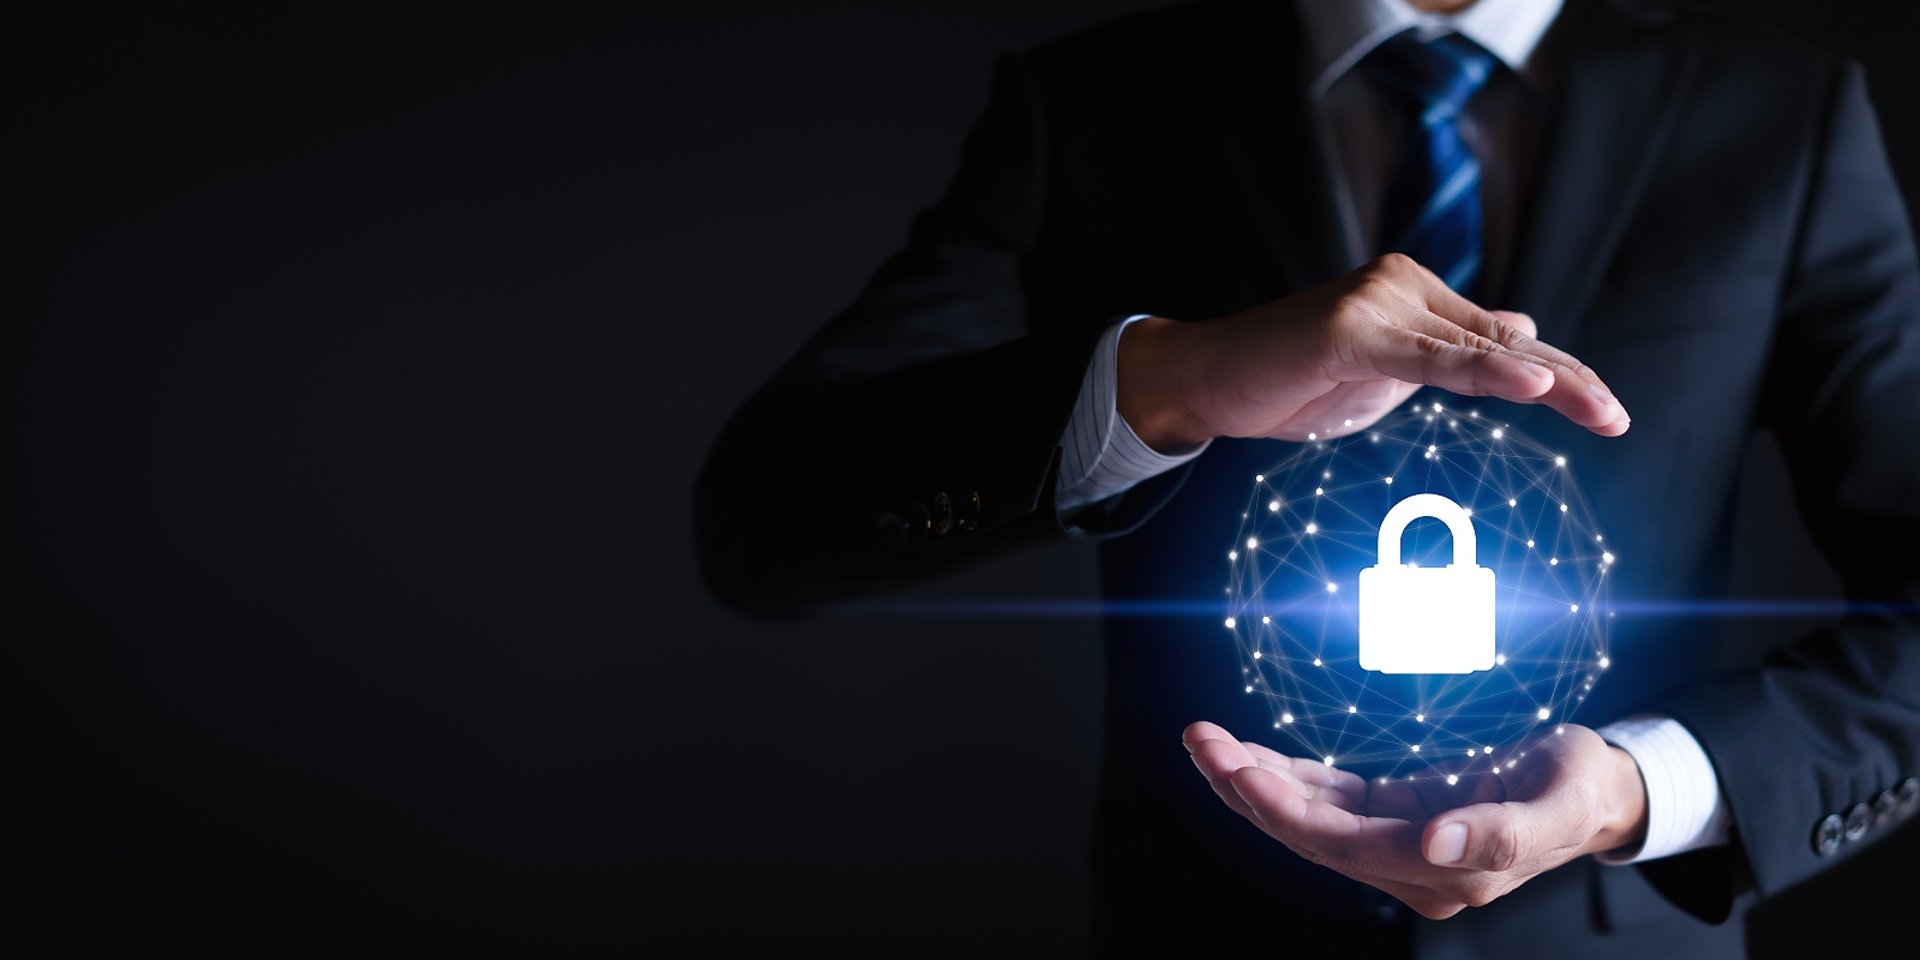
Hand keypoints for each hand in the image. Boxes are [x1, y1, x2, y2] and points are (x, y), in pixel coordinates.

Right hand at [1117, 253, 1630, 450]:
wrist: (1208, 381)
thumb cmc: (1289, 381)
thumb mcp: (1386, 371)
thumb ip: (1448, 352)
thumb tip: (1523, 333)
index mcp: (1415, 294)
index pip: (1502, 338)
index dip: (1560, 374)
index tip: (1607, 411)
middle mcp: (1402, 285)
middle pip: (1503, 340)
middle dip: (1567, 382)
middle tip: (1617, 417)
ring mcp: (1376, 302)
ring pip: (1475, 348)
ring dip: (1544, 381)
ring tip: (1595, 405)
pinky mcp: (1349, 328)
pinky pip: (1429, 358)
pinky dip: (1482, 370)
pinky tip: (1530, 382)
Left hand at [1182, 720, 1647, 919]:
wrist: (1596, 789)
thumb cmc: (1583, 788)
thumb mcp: (1562, 801)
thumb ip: (1506, 832)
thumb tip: (1437, 844)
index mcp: (1449, 871)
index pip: (1345, 846)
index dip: (1288, 812)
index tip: (1241, 772)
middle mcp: (1412, 866)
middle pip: (1310, 834)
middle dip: (1248, 788)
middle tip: (1200, 741)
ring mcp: (1397, 843)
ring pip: (1306, 816)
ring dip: (1250, 778)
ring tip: (1202, 738)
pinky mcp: (1391, 816)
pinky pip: (1323, 799)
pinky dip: (1280, 773)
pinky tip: (1240, 751)